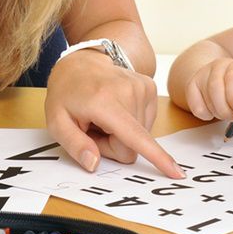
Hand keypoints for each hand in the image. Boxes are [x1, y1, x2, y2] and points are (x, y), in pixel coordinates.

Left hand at [45, 49, 183, 178]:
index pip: (135, 136)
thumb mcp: (56, 121)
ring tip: (103, 116)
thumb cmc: (67, 91)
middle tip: (93, 126)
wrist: (82, 60)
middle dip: (111, 144)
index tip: (177, 173)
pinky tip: (115, 108)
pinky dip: (130, 122)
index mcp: (104, 102)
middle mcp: (129, 92)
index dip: (156, 157)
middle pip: (131, 145)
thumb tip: (94, 165)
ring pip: (140, 136)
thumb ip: (74, 145)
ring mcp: (143, 87)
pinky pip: (145, 123)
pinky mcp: (150, 87)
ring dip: (121, 133)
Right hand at [182, 57, 232, 121]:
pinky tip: (213, 109)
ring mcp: (202, 74)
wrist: (221, 77)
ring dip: (218, 113)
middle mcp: (218, 66)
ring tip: (225, 112)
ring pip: (207, 100)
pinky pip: (196, 107)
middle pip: (216, 89)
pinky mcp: (191, 85)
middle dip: (226, 110)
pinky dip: (206, 115)